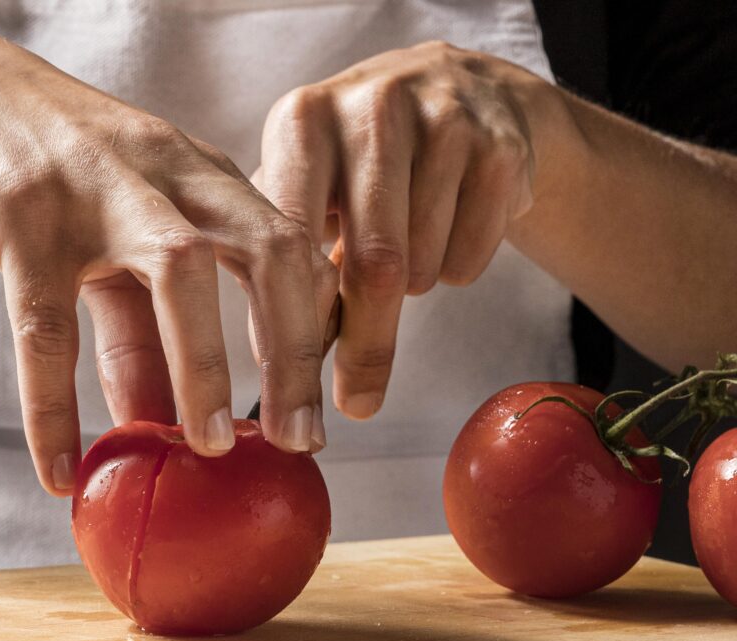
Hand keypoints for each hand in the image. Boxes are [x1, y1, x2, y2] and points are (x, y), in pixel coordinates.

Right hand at [0, 1, 336, 492]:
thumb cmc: (40, 171)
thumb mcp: (109, 240)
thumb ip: (143, 329)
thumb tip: (166, 422)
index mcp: (201, 176)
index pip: (290, 248)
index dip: (313, 332)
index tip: (314, 409)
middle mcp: (166, 172)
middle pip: (268, 252)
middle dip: (294, 353)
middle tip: (300, 440)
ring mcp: (95, 186)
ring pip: (179, 274)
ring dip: (206, 369)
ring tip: (212, 450)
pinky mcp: (19, 213)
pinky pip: (46, 326)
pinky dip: (53, 408)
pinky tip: (58, 471)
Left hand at [258, 42, 543, 419]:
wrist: (458, 93)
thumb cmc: (358, 168)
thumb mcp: (308, 194)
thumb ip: (287, 271)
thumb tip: (282, 372)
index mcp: (302, 123)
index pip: (292, 242)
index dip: (292, 326)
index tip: (292, 393)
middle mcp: (370, 109)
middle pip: (373, 266)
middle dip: (366, 347)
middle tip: (359, 404)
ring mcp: (443, 120)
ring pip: (423, 268)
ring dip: (410, 291)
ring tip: (403, 251)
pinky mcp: (502, 147)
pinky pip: (469, 259)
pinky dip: (454, 270)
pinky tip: (447, 227)